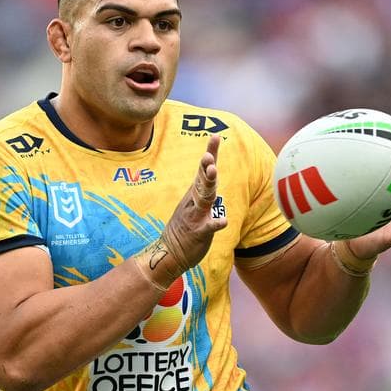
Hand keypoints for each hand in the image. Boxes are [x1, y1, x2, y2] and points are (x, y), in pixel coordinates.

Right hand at [141, 135, 228, 286]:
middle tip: (208, 155)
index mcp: (194, 194)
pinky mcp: (198, 233)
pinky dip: (215, 223)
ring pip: (204, 199)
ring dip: (208, 185)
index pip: (203, 171)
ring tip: (213, 172)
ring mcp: (195, 217)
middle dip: (206, 167)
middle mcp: (194, 202)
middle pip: (202, 181)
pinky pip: (207, 227)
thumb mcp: (194, 203)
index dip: (210, 154)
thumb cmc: (184, 228)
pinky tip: (222, 221)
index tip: (214, 136)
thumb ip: (204, 187)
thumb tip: (212, 167)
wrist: (169, 253)